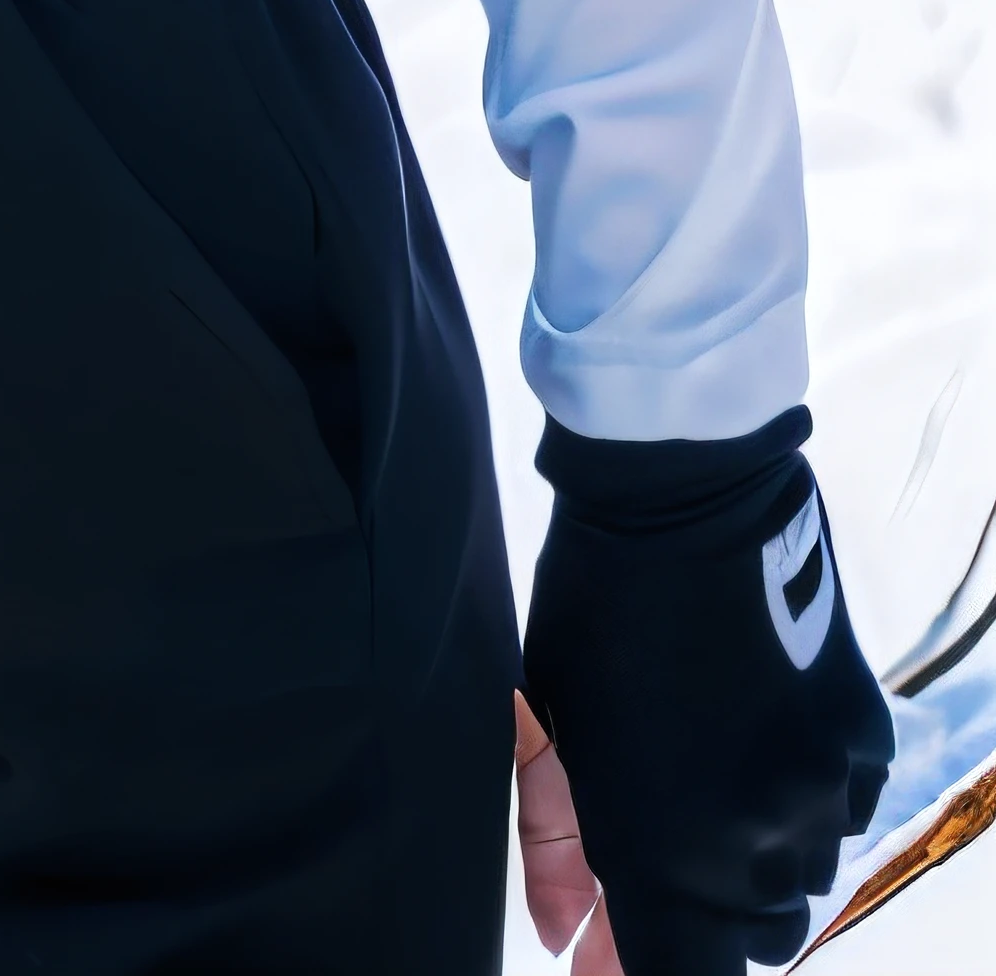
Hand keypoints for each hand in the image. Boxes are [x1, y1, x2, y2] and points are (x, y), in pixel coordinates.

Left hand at [524, 421, 890, 975]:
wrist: (681, 491)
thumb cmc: (592, 605)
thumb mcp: (554, 732)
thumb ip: (564, 849)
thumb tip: (571, 940)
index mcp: (665, 851)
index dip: (648, 966)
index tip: (630, 940)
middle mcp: (758, 843)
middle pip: (756, 937)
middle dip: (712, 909)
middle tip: (671, 839)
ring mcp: (822, 789)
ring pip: (807, 874)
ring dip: (764, 851)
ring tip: (715, 766)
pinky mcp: (864, 735)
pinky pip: (848, 806)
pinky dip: (813, 793)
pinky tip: (764, 729)